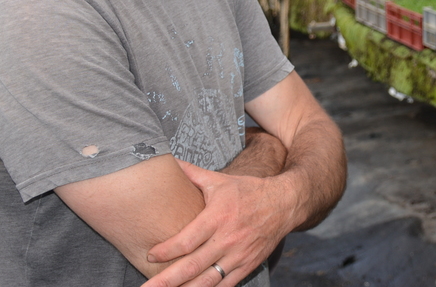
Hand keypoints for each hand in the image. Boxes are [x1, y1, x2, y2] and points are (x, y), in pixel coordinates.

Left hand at [140, 160, 294, 286]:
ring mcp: (238, 256)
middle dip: (166, 281)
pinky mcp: (247, 266)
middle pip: (191, 266)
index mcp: (218, 218)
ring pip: (206, 282)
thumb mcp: (220, 180)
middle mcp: (227, 240)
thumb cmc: (249, 191)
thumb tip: (169, 161)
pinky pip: (224, 285)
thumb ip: (192, 174)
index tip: (150, 256)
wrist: (285, 203)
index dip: (165, 251)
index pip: (186, 241)